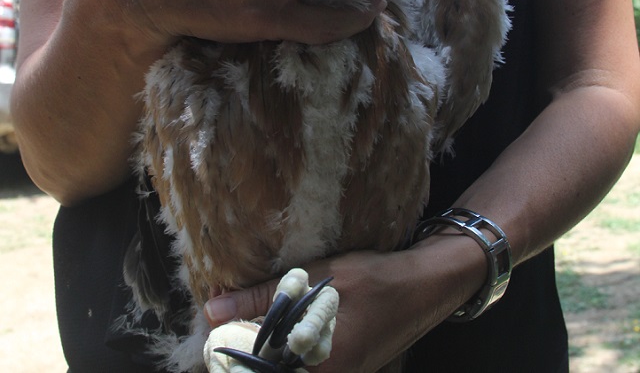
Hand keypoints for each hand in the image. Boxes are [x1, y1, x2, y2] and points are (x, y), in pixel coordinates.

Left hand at [203, 241, 484, 372]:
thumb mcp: (319, 278)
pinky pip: (305, 364)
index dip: (231, 352)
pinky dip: (287, 345)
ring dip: (268, 344)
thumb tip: (213, 310)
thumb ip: (266, 296)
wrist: (426, 285)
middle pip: (272, 371)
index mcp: (321, 366)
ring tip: (253, 315)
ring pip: (286, 368)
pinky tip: (284, 320)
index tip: (216, 330)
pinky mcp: (346, 367)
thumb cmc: (376, 278)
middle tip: (231, 317)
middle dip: (248, 347)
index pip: (259, 371)